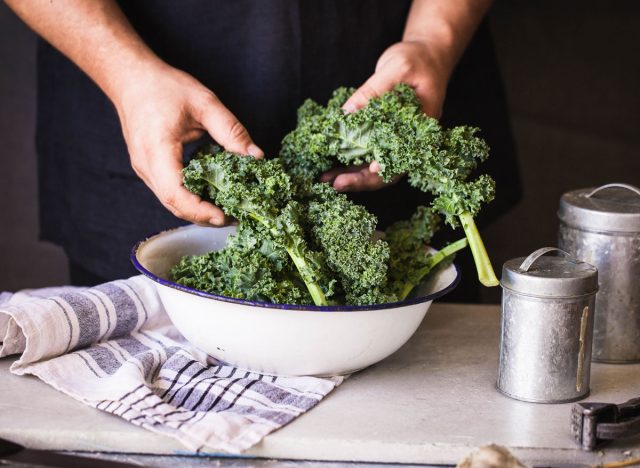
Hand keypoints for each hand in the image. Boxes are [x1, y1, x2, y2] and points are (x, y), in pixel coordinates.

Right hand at [114, 63, 262, 225]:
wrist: (131, 79)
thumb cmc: (164, 87)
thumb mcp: (205, 103)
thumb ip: (231, 131)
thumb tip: (256, 156)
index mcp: (157, 149)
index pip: (175, 193)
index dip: (199, 210)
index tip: (224, 216)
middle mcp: (146, 165)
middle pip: (173, 204)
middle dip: (203, 215)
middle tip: (234, 216)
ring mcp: (144, 170)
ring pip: (170, 201)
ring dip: (197, 209)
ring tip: (226, 208)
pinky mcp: (147, 169)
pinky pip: (168, 191)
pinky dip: (189, 198)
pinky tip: (210, 194)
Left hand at [324, 40, 448, 191]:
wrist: (425, 54)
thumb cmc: (417, 59)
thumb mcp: (396, 69)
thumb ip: (373, 91)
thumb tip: (346, 113)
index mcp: (421, 129)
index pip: (404, 157)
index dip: (386, 168)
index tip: (369, 169)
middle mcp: (409, 140)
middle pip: (387, 171)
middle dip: (361, 180)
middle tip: (336, 184)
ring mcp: (396, 139)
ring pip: (374, 166)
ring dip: (351, 174)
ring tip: (327, 179)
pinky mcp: (383, 134)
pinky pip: (366, 153)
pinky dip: (349, 160)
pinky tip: (331, 166)